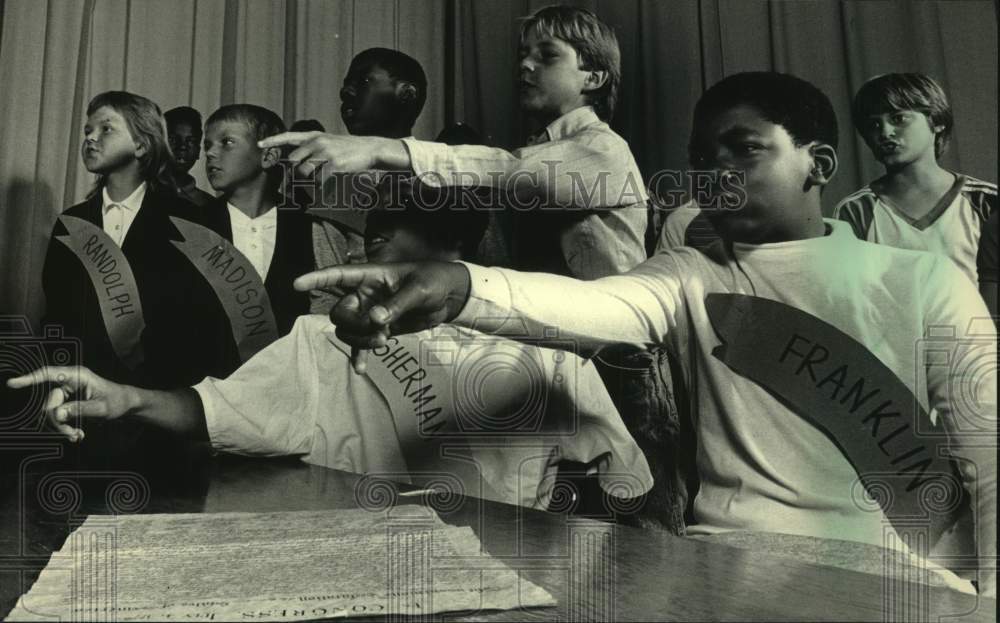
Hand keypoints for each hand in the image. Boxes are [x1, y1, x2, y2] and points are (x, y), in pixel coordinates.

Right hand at [6, 366, 134, 441]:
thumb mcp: (102, 407)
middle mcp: (69, 383)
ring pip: (51, 413)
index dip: (29, 378)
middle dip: (57, 420)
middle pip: (49, 402)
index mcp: (77, 376)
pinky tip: (77, 434)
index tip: (13, 384)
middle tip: (71, 432)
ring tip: (76, 435)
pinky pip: (57, 418)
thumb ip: (80, 410)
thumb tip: (58, 414)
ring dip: (61, 427)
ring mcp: (67, 394)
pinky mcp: (67, 405)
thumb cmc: (117, 401)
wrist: (126, 406)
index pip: (48, 374)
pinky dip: (64, 428)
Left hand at [258, 132, 409, 183]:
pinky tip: (325, 187)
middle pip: (293, 161)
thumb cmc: (349, 149)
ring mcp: (326, 153)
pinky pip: (319, 180)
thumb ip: (313, 149)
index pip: (289, 137)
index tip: (260, 144)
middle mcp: (318, 142)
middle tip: (292, 186)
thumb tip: (297, 164)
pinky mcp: (334, 164)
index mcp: (315, 136)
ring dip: (307, 182)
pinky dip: (320, 187)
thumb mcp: (330, 142)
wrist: (371, 149)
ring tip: (314, 185)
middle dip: (292, 174)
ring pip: (304, 172)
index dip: (273, 140)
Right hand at [294, 262, 471, 372]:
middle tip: (379, 329)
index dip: (316, 278)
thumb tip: (376, 319)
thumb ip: (396, 304)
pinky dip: (360, 355)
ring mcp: (370, 313)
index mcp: (370, 276)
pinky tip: (360, 369)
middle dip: (354, 324)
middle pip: (339, 312)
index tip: (296, 284)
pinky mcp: (379, 329)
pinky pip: (361, 344)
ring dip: (360, 340)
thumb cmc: (433, 282)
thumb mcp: (418, 289)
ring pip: (348, 330)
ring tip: (384, 341)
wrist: (448, 297)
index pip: (337, 275)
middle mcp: (364, 294)